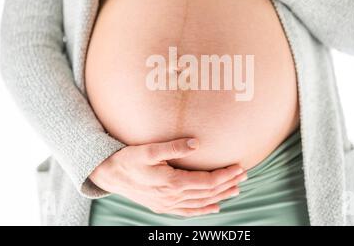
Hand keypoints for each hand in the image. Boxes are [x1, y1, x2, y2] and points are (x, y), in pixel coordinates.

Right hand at [89, 137, 247, 216]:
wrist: (109, 175)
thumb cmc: (128, 159)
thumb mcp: (148, 149)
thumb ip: (173, 146)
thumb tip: (197, 143)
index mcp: (172, 183)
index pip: (207, 182)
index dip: (225, 175)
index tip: (239, 166)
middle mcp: (172, 197)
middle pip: (208, 193)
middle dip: (228, 184)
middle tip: (245, 174)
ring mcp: (168, 204)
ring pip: (201, 203)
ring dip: (221, 195)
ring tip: (237, 188)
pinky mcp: (163, 206)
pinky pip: (188, 212)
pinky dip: (204, 210)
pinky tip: (215, 206)